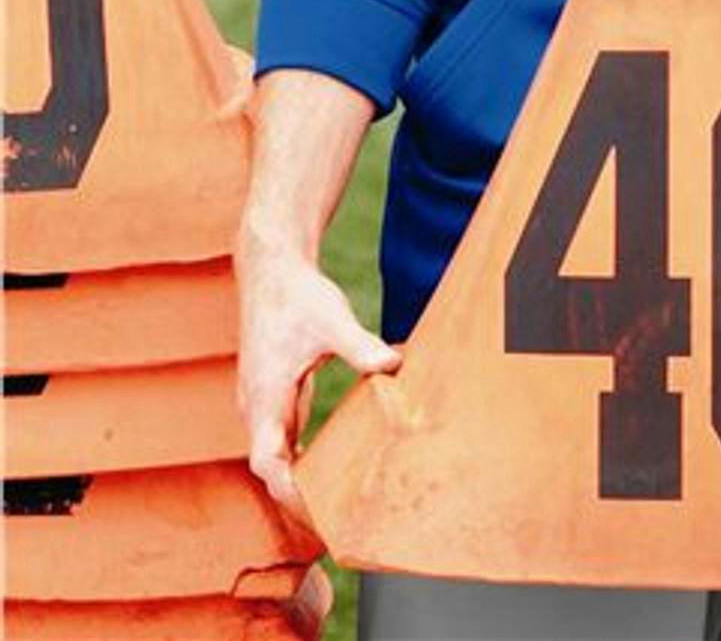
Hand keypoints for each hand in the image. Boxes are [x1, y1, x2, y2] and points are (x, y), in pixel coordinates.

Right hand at [235, 230, 400, 529]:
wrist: (271, 268)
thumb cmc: (299, 294)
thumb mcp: (333, 319)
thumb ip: (360, 346)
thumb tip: (394, 361)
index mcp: (266, 396)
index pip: (269, 463)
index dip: (289, 492)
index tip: (317, 511)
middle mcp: (256, 405)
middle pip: (271, 468)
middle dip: (297, 498)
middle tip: (336, 523)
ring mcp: (261, 399)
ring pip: (274, 454)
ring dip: (297, 479)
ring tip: (333, 507)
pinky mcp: (271, 390)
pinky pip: (280, 437)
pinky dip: (298, 456)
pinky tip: (328, 465)